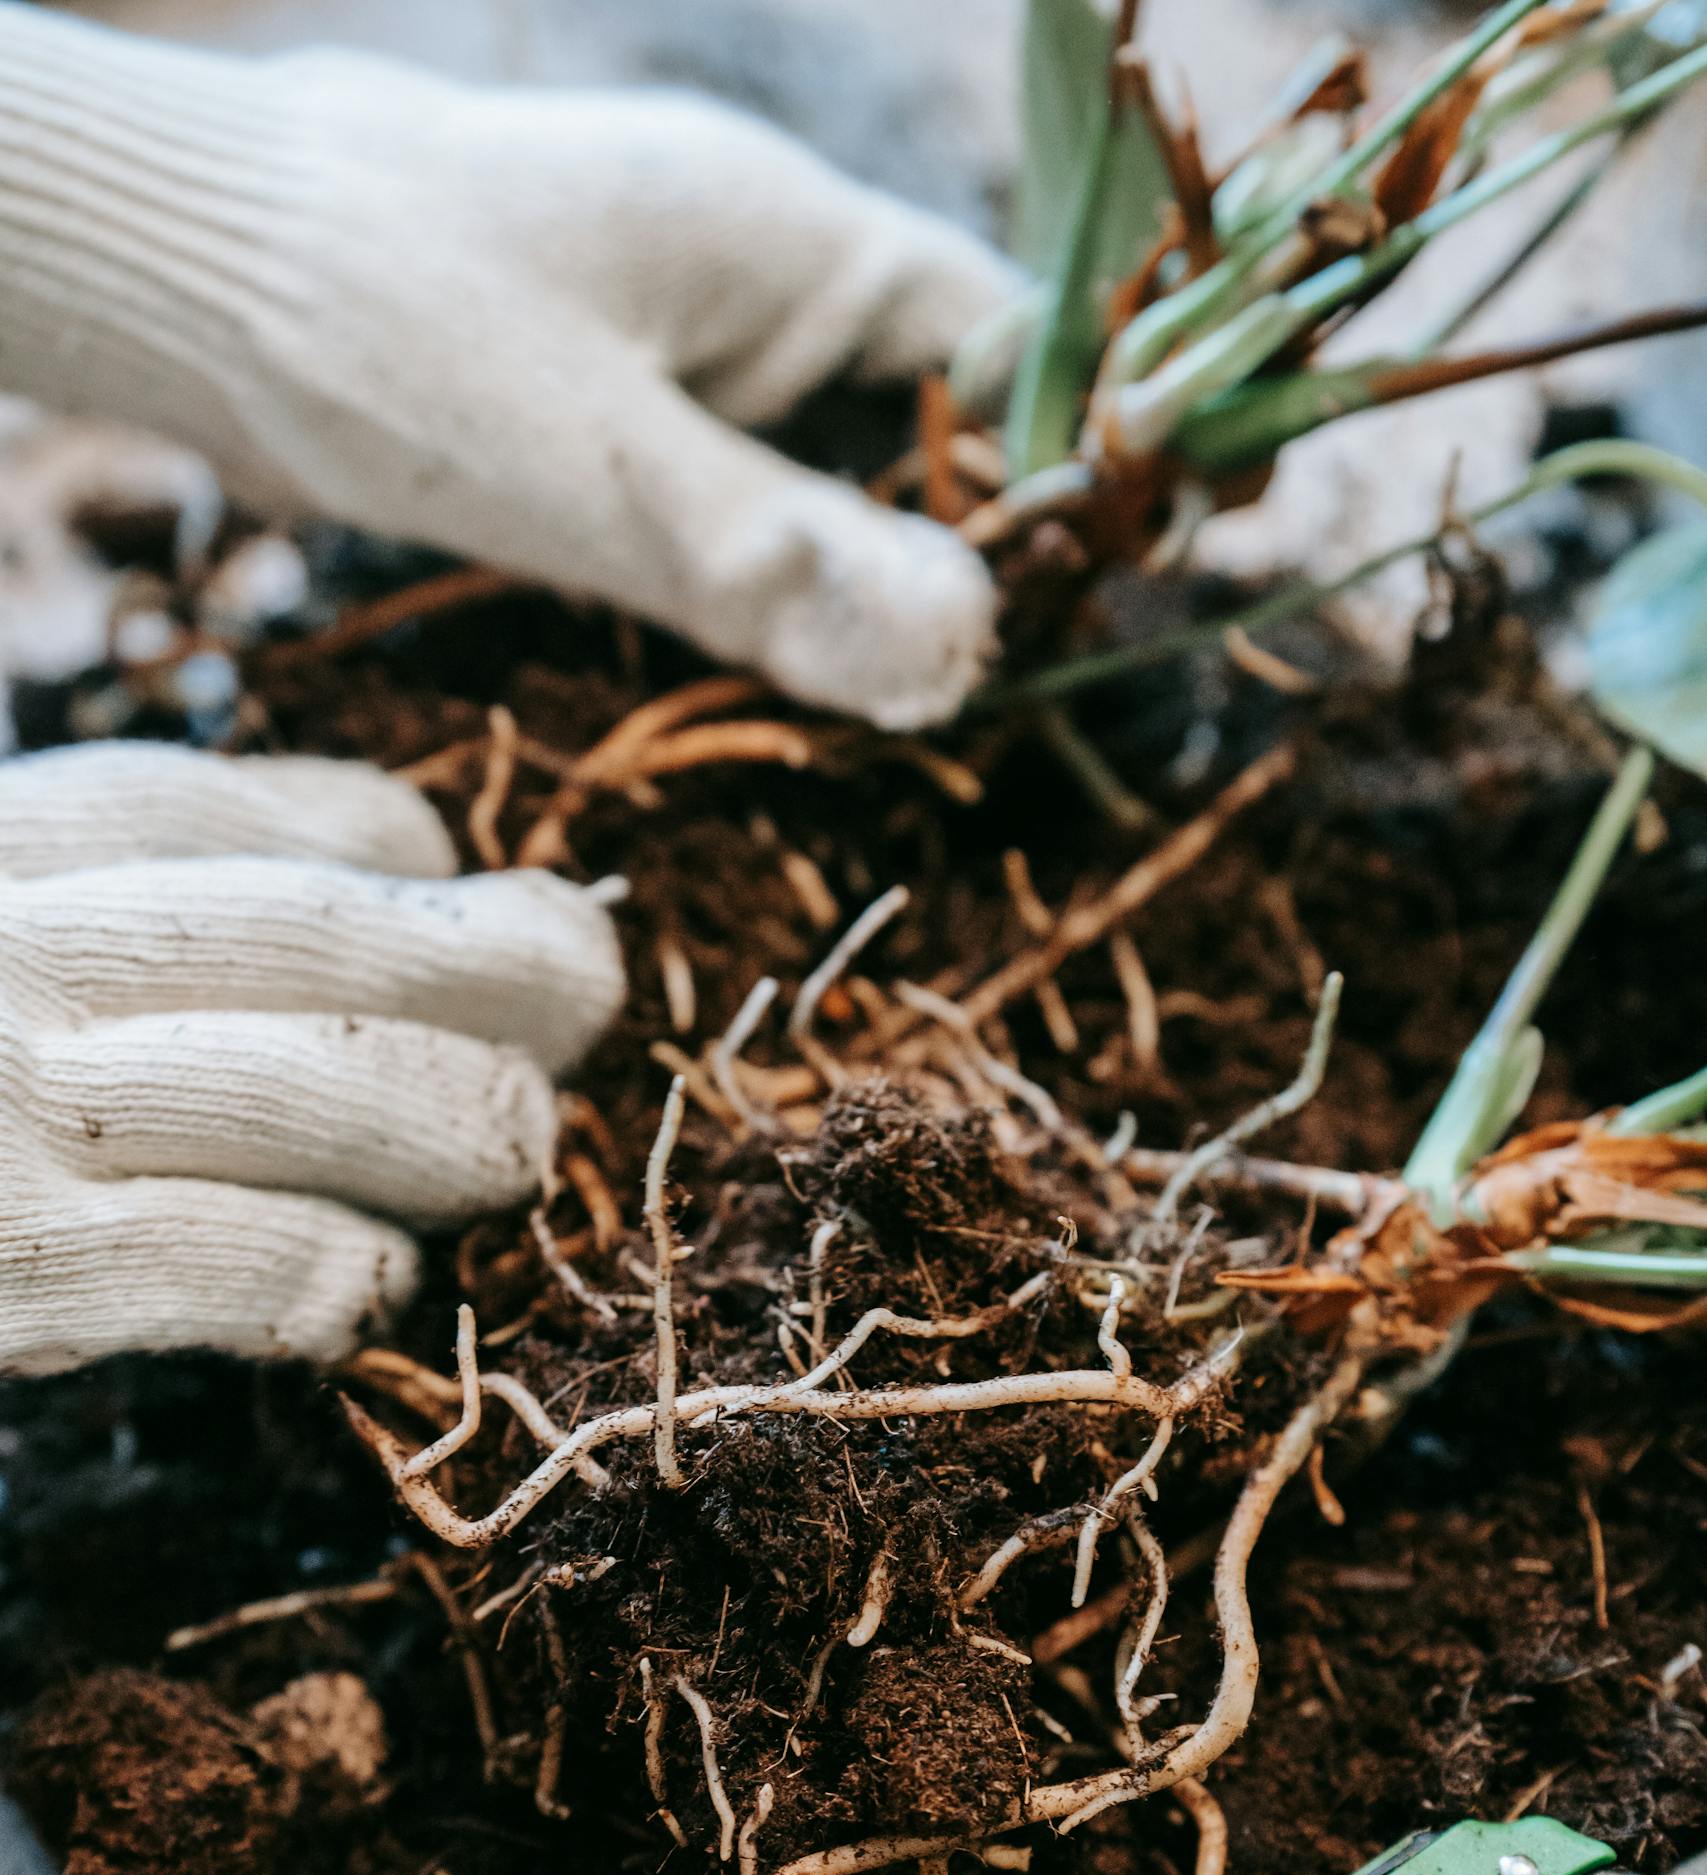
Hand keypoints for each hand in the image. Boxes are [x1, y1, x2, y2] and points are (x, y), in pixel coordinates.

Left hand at [0, 9, 1020, 728]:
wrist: (169, 268)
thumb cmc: (373, 330)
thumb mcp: (591, 471)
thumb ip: (779, 565)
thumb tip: (969, 656)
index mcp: (789, 242)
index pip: (1002, 345)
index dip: (1069, 467)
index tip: (1109, 593)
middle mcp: (752, 274)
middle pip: (925, 415)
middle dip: (960, 549)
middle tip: (989, 697)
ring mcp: (676, 329)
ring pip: (822, 465)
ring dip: (851, 578)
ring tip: (897, 709)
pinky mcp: (604, 392)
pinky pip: (727, 490)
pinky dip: (756, 577)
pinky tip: (764, 669)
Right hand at [0, 742, 622, 1373]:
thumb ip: (75, 918)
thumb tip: (369, 867)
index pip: (196, 812)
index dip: (365, 838)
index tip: (450, 867)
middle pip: (307, 935)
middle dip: (483, 960)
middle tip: (587, 981)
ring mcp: (4, 1107)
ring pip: (311, 1087)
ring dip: (450, 1118)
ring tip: (520, 1143)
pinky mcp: (13, 1269)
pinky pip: (237, 1256)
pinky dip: (336, 1264)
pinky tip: (381, 1282)